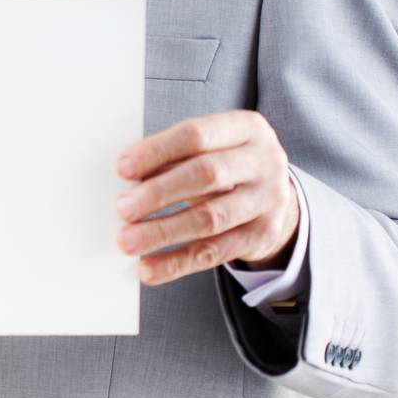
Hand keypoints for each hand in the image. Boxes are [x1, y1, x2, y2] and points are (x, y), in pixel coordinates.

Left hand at [114, 110, 299, 284]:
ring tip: (128, 241)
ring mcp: (268, 200)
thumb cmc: (226, 163)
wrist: (274, 195)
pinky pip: (214, 254)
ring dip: (163, 232)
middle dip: (159, 193)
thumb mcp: (209, 148)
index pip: (196, 135)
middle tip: (123, 208)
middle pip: (206, 175)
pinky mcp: (264, 236)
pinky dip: (176, 263)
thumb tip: (126, 176)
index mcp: (246, 128)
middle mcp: (264, 161)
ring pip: (210, 219)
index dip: (157, 151)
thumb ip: (173, 157)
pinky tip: (148, 269)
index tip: (123, 168)